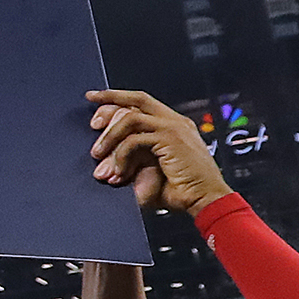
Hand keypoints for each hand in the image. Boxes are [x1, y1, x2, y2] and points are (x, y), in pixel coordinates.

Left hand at [88, 89, 234, 215]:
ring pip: (130, 119)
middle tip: (93, 125)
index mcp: (174, 125)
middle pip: (136, 100)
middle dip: (108, 106)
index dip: (116, 98)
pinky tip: (119, 173)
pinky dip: (121, 156)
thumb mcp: (150, 169)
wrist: (205, 200)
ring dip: (109, 137)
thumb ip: (132, 157)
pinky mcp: (170, 139)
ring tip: (98, 156)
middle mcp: (175, 121)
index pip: (141, 102)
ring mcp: (174, 127)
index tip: (94, 99)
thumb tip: (103, 158)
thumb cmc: (181, 190)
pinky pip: (133, 140)